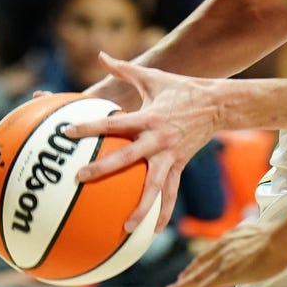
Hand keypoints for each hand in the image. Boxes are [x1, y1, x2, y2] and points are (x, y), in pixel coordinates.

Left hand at [64, 53, 222, 231]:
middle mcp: (158, 139)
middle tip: (80, 178)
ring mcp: (170, 156)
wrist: (218, 104)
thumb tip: (101, 54)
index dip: (91, 127)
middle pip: (128, 157)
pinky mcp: (179, 166)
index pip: (114, 123)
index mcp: (148, 118)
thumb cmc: (181, 88)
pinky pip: (171, 193)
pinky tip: (153, 232)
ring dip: (141, 207)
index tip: (68, 133)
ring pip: (154, 185)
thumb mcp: (153, 76)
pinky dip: (163, 213)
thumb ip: (124, 67)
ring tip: (125, 227)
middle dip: (104, 169)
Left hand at [165, 222, 286, 286]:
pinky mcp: (225, 275)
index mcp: (229, 237)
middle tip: (176, 282)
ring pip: (196, 277)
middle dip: (186, 274)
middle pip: (199, 264)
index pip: (209, 253)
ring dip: (182, 286)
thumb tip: (251, 245)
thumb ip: (248, 239)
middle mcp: (222, 248)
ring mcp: (222, 261)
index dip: (198, 262)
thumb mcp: (256, 232)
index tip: (190, 268)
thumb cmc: (277, 237)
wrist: (279, 238)